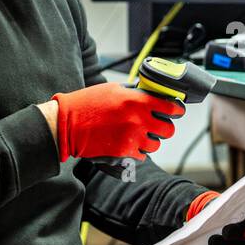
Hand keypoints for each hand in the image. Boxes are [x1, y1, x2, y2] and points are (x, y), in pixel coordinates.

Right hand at [50, 83, 183, 161]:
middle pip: (167, 130)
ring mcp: (132, 137)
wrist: (67, 124)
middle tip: (158, 126)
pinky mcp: (123, 152)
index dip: (177, 110)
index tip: (177, 111)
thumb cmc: (87, 104)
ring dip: (150, 141)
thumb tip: (150, 94)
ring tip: (140, 136)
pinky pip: (141, 155)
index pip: (170, 107)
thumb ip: (134, 93)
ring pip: (155, 145)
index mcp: (136, 100)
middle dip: (164, 128)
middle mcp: (138, 119)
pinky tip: (129, 144)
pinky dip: (138, 151)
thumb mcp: (113, 89)